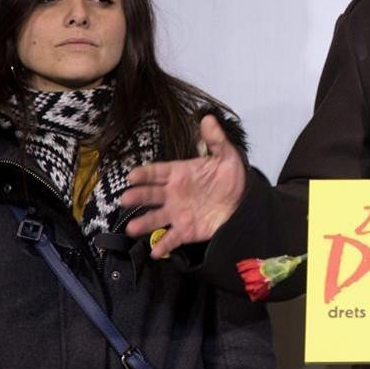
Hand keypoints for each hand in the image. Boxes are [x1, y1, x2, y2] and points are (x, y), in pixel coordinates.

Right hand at [121, 114, 246, 257]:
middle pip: (151, 194)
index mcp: (180, 174)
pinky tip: (154, 251)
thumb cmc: (230, 177)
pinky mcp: (186, 230)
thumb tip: (208, 117)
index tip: (132, 176)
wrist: (243, 202)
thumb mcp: (226, 155)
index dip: (145, 173)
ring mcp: (178, 213)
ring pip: (156, 217)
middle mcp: (174, 193)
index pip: (158, 172)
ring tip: (131, 229)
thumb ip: (215, 139)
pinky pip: (172, 238)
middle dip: (138, 196)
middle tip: (126, 199)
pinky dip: (162, 245)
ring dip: (144, 223)